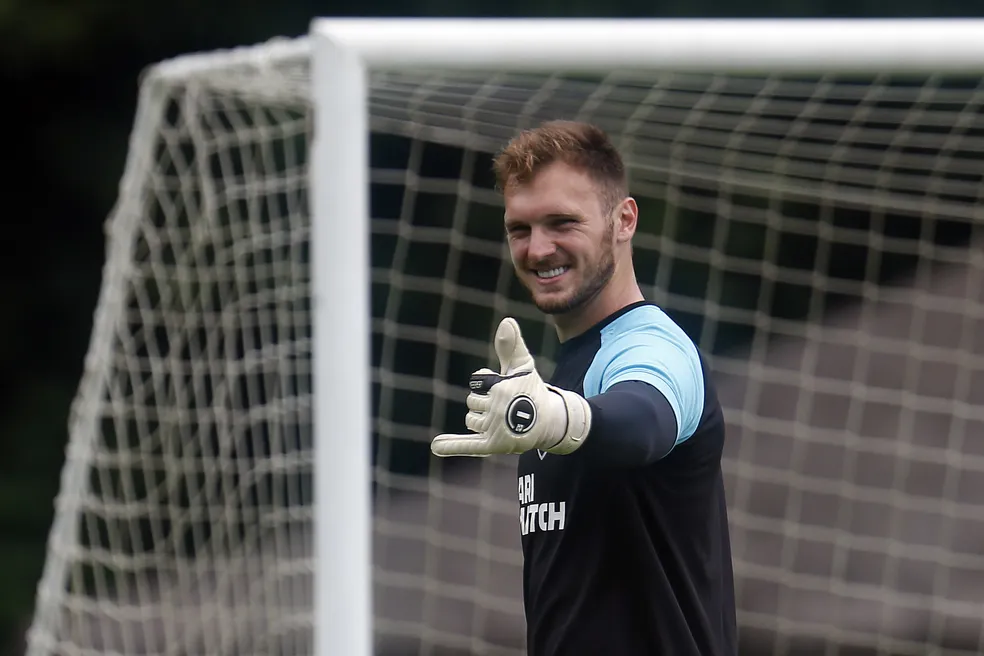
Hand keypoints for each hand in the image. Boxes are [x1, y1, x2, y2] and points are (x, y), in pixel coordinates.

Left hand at [431, 317, 591, 456]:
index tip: (504, 388)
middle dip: (483, 403)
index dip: (487, 383)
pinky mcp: (493, 445)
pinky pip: (469, 445)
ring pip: (470, 420)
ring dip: (479, 420)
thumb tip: (506, 321)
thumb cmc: (531, 390)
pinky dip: (452, 446)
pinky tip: (436, 446)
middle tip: (505, 407)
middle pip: (471, 402)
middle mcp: (498, 409)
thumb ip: (510, 345)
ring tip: (501, 420)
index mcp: (502, 389)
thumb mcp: (522, 366)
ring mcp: (495, 429)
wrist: (548, 422)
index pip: (477, 381)